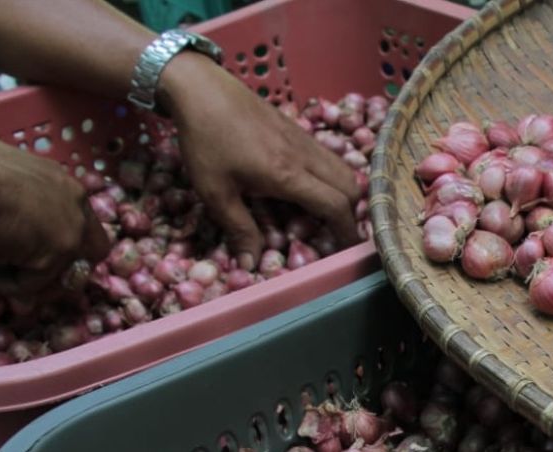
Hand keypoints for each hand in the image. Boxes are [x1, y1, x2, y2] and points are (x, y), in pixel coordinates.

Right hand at [0, 125, 109, 294]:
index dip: (66, 242)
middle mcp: (78, 209)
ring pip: (60, 275)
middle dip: (67, 269)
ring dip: (26, 280)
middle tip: (28, 276)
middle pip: (93, 252)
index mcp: (68, 187)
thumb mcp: (10, 183)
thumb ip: (25, 206)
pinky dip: (0, 285)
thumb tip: (13, 231)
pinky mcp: (55, 257)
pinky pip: (30, 285)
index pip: (84, 223)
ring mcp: (72, 234)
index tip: (35, 252)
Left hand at [159, 53, 362, 269]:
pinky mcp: (297, 129)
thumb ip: (238, 229)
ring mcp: (304, 139)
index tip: (347, 249)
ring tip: (327, 209)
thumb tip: (250, 264)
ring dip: (344, 192)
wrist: (199, 87)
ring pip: (343, 169)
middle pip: (351, 187)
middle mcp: (304, 156)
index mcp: (287, 175)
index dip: (347, 231)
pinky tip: (309, 183)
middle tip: (336, 231)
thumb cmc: (205, 141)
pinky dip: (332, 175)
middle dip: (352, 212)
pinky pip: (329, 156)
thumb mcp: (215, 192)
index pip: (335, 206)